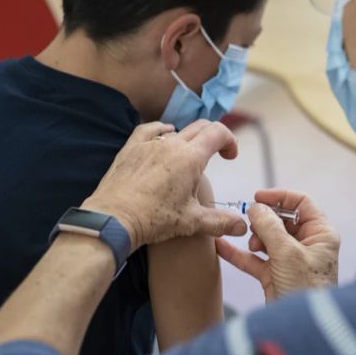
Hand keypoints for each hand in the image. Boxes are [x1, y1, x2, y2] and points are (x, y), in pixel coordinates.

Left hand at [82, 120, 247, 249]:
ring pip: (176, 131)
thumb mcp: (192, 222)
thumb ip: (220, 222)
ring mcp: (149, 144)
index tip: (230, 156)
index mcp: (191, 157)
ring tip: (189, 157)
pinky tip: (164, 133)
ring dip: (188, 139)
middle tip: (217, 154)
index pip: (218, 133)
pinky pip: (149, 130)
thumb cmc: (155, 219)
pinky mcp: (131, 148)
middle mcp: (171, 144)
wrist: (113, 219)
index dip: (229, 141)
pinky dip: (161, 129)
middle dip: (213, 137)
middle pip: (199, 127)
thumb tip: (242, 227)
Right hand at [215, 189, 339, 301]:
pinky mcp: (275, 276)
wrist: (301, 331)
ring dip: (254, 238)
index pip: (301, 203)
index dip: (279, 197)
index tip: (257, 196)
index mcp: (320, 234)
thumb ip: (269, 226)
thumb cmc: (305, 290)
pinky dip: (239, 254)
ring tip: (251, 245)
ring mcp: (290, 261)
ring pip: (267, 239)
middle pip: (281, 220)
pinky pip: (254, 260)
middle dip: (264, 221)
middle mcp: (307, 245)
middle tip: (251, 224)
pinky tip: (220, 246)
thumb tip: (255, 207)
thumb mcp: (287, 253)